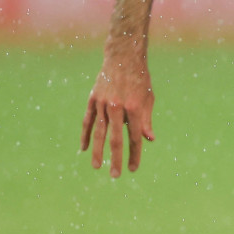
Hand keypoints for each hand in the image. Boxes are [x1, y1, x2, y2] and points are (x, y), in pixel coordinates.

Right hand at [82, 48, 154, 177]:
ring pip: (99, 132)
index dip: (134, 154)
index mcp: (134, 108)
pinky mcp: (93, 99)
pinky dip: (86, 135)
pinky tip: (84, 148)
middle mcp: (117, 107)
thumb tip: (148, 140)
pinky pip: (88, 120)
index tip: (133, 169)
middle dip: (116, 159)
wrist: (123, 57)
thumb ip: (146, 120)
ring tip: (97, 167)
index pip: (134, 138)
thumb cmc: (140, 79)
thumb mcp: (148, 99)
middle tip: (116, 175)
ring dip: (98, 151)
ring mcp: (103, 103)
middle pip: (115, 139)